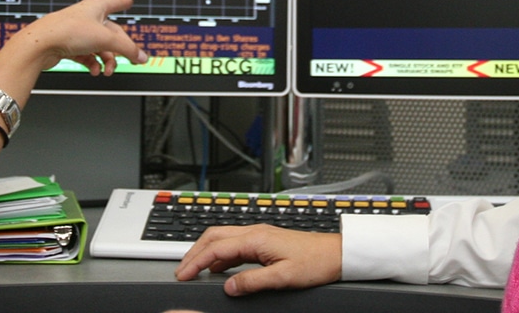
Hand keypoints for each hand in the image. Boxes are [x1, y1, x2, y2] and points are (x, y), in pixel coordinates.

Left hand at [6, 0, 146, 74]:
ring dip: (106, 60)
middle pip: (110, 32)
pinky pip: (86, 55)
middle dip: (119, 49)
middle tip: (129, 60)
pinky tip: (94, 71)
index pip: (114, 2)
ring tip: (107, 71)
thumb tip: (141, 57)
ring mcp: (76, 32)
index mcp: (95, 8)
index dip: (123, 2)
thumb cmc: (67, 31)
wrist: (40, 44)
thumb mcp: (105, 39)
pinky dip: (93, 63)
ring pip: (99, 46)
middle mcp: (86, 18)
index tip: (128, 1)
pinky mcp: (68, 46)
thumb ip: (127, 49)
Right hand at [174, 225, 340, 295]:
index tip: (183, 274)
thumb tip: (227, 286)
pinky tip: (218, 268)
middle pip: (213, 236)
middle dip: (194, 252)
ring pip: (222, 238)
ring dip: (205, 252)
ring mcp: (259, 235)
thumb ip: (253, 282)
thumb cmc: (315, 262)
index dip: (196, 261)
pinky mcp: (264, 241)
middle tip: (182, 271)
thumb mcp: (283, 277)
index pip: (215, 248)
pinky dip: (219, 254)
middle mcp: (255, 232)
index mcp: (256, 238)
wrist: (336, 254)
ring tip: (194, 269)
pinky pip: (234, 244)